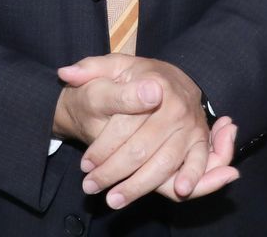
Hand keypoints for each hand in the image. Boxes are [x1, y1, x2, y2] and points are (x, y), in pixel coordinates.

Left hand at [58, 55, 238, 206]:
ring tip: (112, 199)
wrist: (163, 80)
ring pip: (163, 163)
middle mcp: (176, 105)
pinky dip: (192, 178)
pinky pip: (198, 163)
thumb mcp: (108, 67)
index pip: (123, 125)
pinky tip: (178, 190)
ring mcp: (190, 124)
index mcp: (153, 83)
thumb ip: (86, 70)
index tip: (85, 164)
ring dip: (137, 186)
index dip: (102, 148)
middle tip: (90, 185)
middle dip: (112, 172)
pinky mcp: (200, 139)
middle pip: (140, 149)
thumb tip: (66, 73)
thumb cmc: (131, 78)